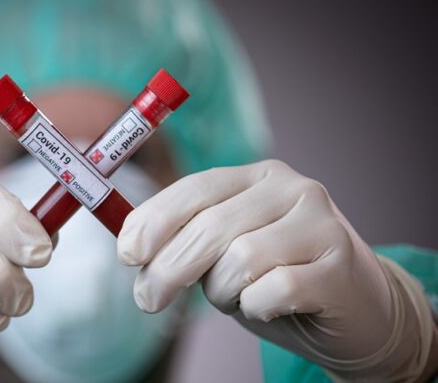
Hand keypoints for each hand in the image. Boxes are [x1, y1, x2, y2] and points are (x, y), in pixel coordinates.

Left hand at [118, 159, 434, 380]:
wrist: (358, 309)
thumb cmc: (279, 278)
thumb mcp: (226, 253)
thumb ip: (187, 241)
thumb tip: (131, 247)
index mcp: (257, 176)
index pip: (194, 189)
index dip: (153, 220)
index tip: (127, 253)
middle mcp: (291, 188)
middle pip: (210, 226)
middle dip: (168, 268)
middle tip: (149, 300)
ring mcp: (321, 222)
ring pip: (239, 259)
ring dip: (223, 291)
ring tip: (236, 298)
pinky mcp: (340, 263)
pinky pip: (274, 288)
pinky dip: (256, 306)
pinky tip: (267, 307)